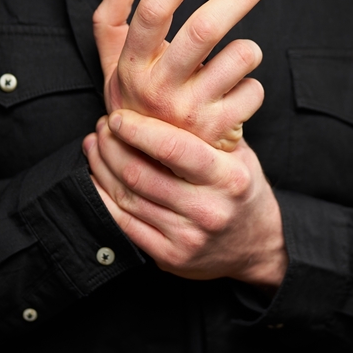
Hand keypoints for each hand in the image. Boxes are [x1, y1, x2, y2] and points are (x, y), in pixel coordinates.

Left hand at [82, 108, 287, 286]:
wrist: (258, 245)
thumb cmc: (242, 189)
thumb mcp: (240, 155)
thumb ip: (208, 131)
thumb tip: (164, 94)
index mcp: (229, 178)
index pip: (173, 149)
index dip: (138, 130)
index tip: (118, 116)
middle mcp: (209, 210)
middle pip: (141, 175)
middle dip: (112, 146)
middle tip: (102, 127)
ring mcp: (188, 238)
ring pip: (128, 198)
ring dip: (102, 168)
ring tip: (95, 146)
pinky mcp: (170, 257)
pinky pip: (125, 224)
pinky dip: (104, 198)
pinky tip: (98, 177)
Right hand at [92, 0, 277, 150]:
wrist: (156, 170)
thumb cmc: (139, 106)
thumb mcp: (113, 67)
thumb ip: (110, 20)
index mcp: (133, 65)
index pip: (154, 12)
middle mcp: (160, 89)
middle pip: (204, 30)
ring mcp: (190, 113)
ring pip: (240, 58)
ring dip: (249, 50)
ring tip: (240, 57)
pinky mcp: (218, 132)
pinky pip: (254, 91)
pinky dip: (252, 85)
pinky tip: (236, 95)